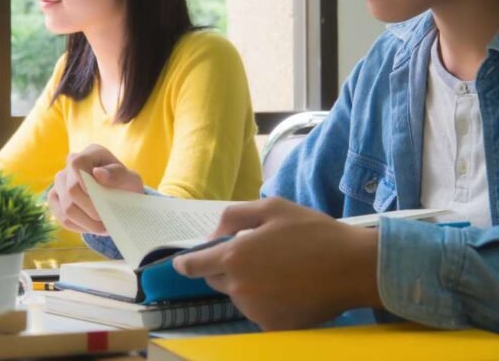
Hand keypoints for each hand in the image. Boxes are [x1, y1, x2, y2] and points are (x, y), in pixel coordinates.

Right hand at [47, 144, 143, 234]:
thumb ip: (118, 174)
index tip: (101, 197)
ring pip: (65, 208)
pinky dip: (79, 226)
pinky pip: (62, 218)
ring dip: (87, 222)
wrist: (120, 198)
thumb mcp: (131, 180)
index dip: (85, 182)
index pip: (76, 164)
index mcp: (91, 153)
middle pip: (70, 190)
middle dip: (91, 209)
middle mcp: (71, 164)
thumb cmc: (126, 187)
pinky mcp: (55, 198)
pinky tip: (92, 226)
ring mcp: (60, 182)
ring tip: (103, 227)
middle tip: (107, 219)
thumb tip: (98, 173)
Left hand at [172, 197, 382, 329]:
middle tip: (258, 254)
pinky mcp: (273, 327)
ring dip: (248, 285)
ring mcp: (256, 311)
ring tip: (281, 269)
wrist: (352, 267)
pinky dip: (266, 301)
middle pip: (217, 280)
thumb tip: (213, 235)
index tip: (182, 263)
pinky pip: (259, 312)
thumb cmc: (312, 232)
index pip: (194, 266)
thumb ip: (234, 217)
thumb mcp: (271, 208)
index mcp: (234, 258)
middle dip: (227, 268)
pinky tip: (290, 288)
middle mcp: (239, 289)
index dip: (186, 263)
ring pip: (239, 296)